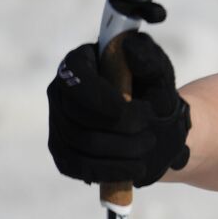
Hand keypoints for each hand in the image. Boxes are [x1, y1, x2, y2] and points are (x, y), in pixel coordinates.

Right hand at [47, 33, 190, 185]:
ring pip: (79, 142)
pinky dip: (108, 171)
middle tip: (150, 134)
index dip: (102, 98)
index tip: (136, 112)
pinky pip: (75, 166)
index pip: (76, 76)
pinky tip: (135, 170)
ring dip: (119, 151)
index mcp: (81, 62)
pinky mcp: (62, 151)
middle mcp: (61, 91)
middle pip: (77, 115)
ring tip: (148, 148)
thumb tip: (129, 47)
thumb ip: (149, 58)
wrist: (156, 124)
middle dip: (119, 130)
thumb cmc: (153, 91)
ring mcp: (57, 123)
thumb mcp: (160, 72)